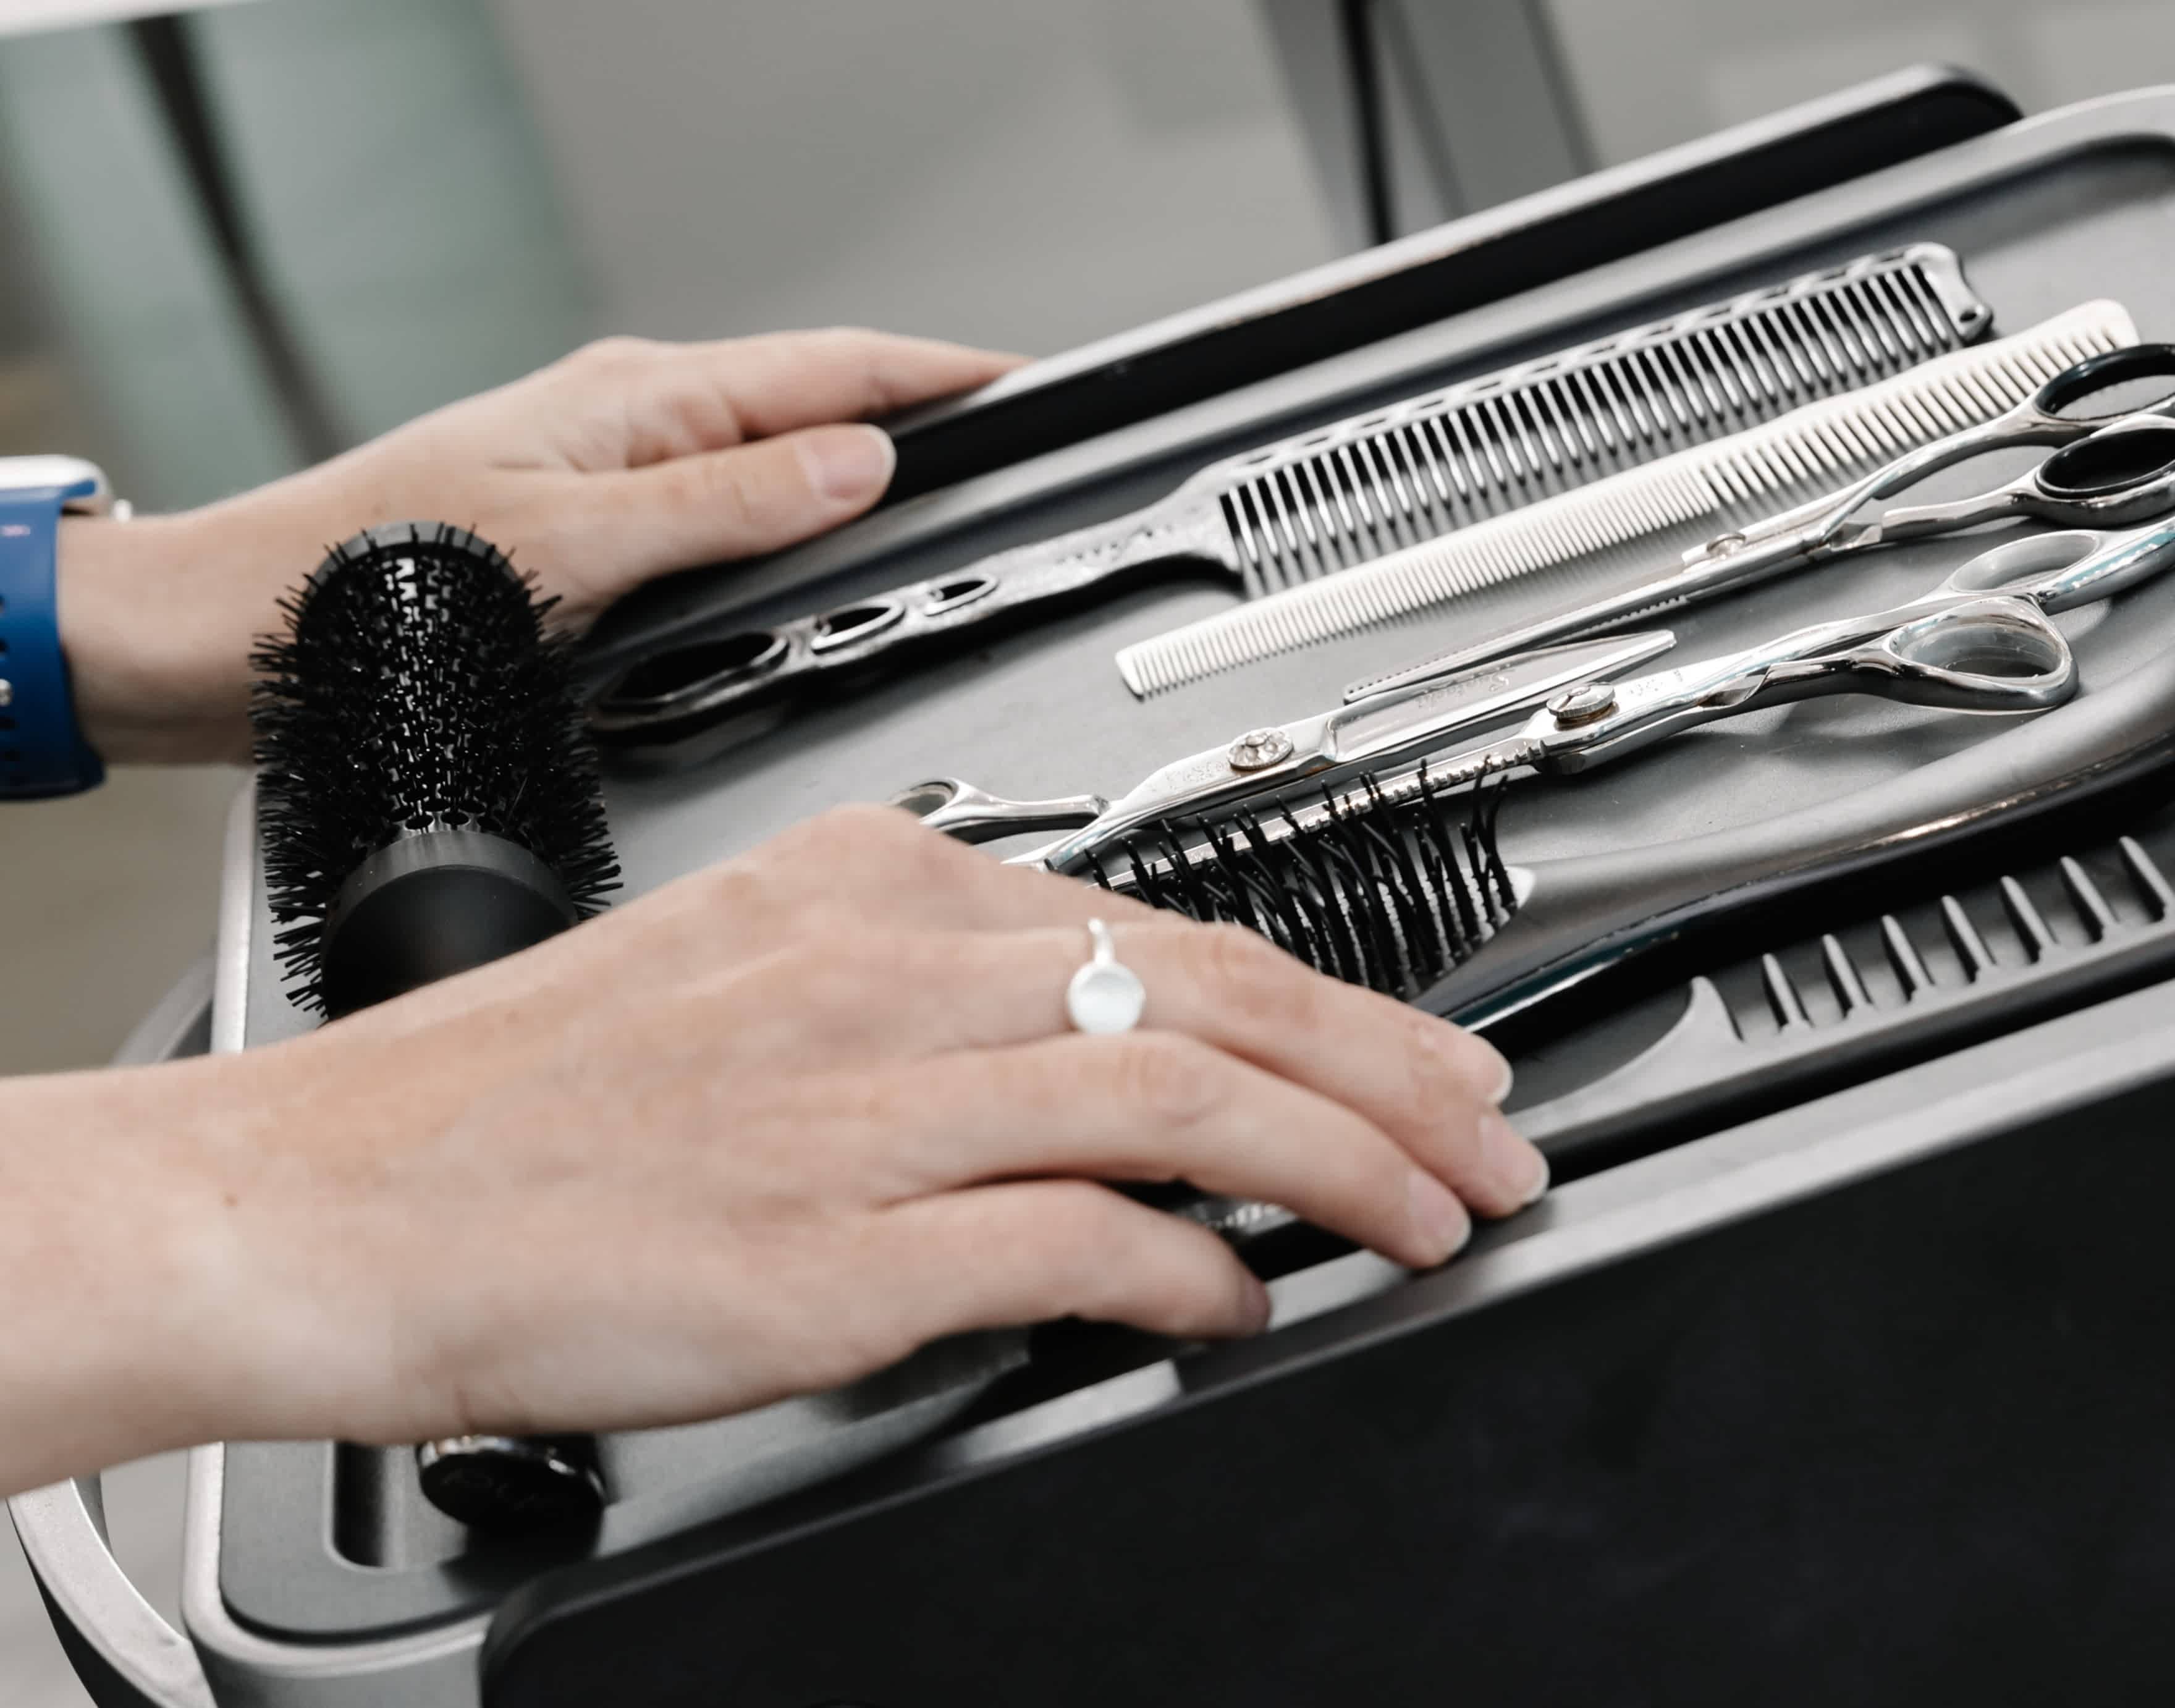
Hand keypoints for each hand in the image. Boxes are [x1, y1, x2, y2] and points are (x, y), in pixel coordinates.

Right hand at [0, 809, 1540, 1484]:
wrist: (337, 1194)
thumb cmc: (521, 1102)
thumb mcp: (745, 977)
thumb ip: (923, 999)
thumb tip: (1082, 1062)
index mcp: (869, 888)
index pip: (1158, 922)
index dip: (1323, 994)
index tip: (1407, 1046)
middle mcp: (886, 971)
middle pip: (1210, 993)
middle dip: (1387, 1068)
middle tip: (1489, 1127)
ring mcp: (867, 1105)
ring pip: (1180, 1099)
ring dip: (1338, 1164)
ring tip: (1430, 1213)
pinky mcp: (833, 1245)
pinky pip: (1075, 1239)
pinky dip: (1187, 1268)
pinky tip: (1240, 1298)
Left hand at [55, 329, 1019, 764]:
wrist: (235, 634)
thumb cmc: (365, 581)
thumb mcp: (576, 544)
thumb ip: (726, 504)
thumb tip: (858, 464)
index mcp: (637, 402)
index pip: (832, 368)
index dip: (941, 375)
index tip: (1025, 387)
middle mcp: (627, 425)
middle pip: (811, 405)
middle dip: (916, 423)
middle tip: (1007, 453)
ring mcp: (609, 474)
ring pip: (768, 461)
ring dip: (852, 479)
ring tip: (933, 504)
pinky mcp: (587, 529)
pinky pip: (722, 512)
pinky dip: (784, 529)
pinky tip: (802, 560)